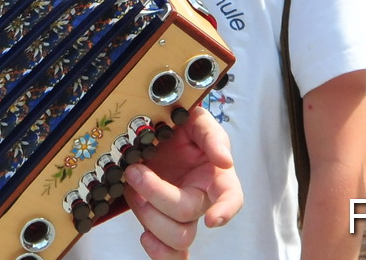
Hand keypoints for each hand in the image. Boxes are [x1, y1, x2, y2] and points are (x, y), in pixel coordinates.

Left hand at [122, 106, 242, 258]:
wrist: (148, 129)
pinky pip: (167, 251)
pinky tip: (145, 237)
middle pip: (188, 214)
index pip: (231, 198)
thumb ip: (211, 135)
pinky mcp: (158, 220)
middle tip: (135, 172)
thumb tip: (224, 160)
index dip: (225, 211)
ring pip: (177, 237)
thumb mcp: (195, 119)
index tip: (212, 219)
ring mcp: (178, 213)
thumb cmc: (177, 126)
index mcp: (214, 176)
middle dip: (158, 195)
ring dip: (150, 217)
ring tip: (133, 191)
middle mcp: (199, 198)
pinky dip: (158, 251)